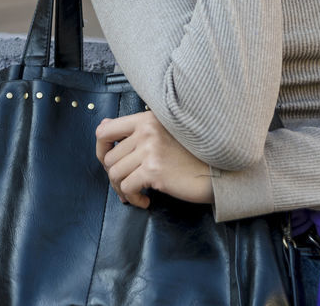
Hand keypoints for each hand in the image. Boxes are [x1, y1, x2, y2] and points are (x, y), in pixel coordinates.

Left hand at [95, 111, 214, 207]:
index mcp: (147, 119)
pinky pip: (127, 188)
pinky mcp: (154, 171)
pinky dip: (133, 198)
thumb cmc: (193, 154)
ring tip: (135, 194)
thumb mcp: (164, 132)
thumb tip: (103, 127)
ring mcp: (150, 150)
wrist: (218, 169)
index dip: (101, 149)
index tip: (108, 162)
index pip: (105, 130)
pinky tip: (144, 200)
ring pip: (115, 174)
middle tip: (127, 185)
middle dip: (115, 176)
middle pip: (109, 158)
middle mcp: (147, 131)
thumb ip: (136, 129)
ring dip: (121, 190)